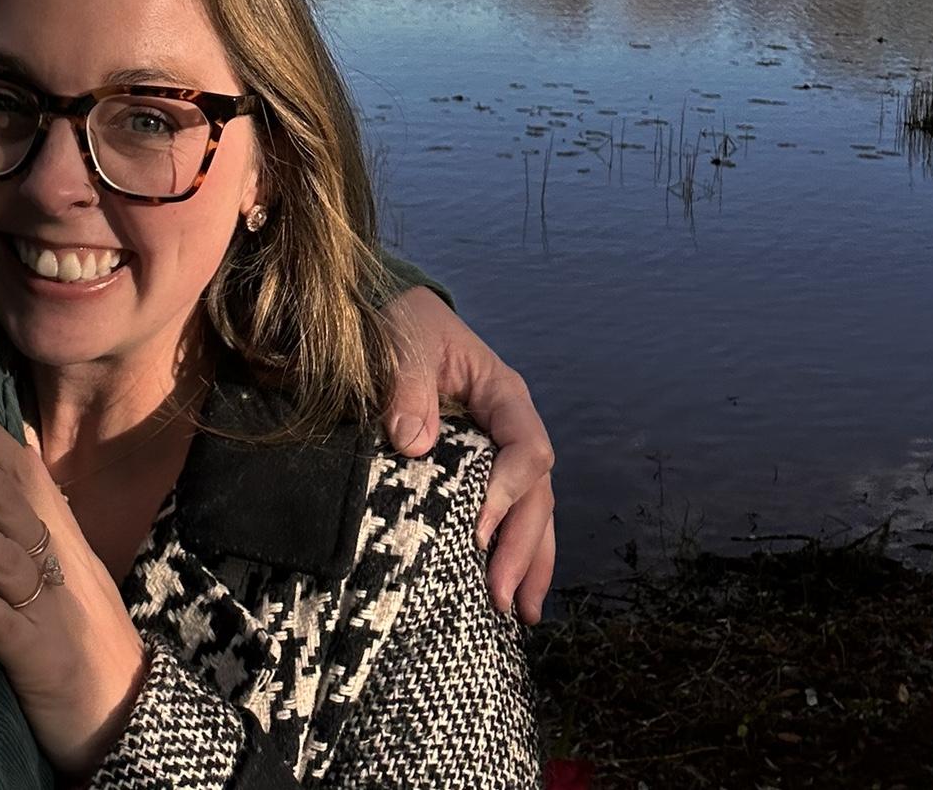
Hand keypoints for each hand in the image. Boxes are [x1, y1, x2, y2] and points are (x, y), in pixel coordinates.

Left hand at [0, 383, 147, 777]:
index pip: (23, 469)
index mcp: (64, 537)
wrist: (129, 713)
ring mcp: (51, 608)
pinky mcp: (39, 656)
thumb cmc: (85, 636)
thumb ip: (37, 522)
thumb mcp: (68, 569)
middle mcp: (59, 562)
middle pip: (6, 497)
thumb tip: (5, 464)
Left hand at [382, 286, 555, 622]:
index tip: (477, 532)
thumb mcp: (404, 343)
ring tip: (521, 613)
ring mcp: (500, 451)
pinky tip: (508, 590)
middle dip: (523, 547)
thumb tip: (413, 441)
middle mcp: (511, 427)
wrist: (395, 318)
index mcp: (503, 395)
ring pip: (533, 511)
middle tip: (502, 598)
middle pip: (536, 493)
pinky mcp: (479, 470)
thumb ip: (408, 386)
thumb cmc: (403, 326)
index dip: (507, 492)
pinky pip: (508, 513)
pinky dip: (513, 551)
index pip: (526, 449)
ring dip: (529, 562)